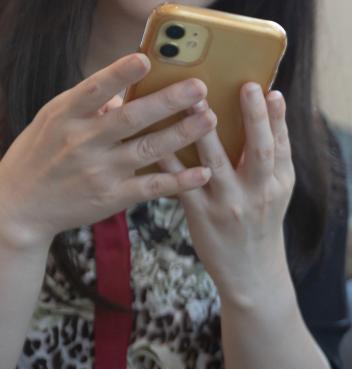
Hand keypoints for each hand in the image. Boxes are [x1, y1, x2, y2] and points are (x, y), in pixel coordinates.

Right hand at [0, 54, 213, 248]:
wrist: (22, 205)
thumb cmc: (42, 154)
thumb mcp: (54, 121)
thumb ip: (88, 105)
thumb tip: (124, 91)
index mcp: (66, 116)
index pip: (94, 89)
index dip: (119, 74)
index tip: (145, 59)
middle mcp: (83, 141)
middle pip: (131, 118)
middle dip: (168, 102)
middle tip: (199, 88)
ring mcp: (100, 171)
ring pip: (149, 149)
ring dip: (183, 134)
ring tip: (210, 119)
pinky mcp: (113, 197)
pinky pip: (153, 187)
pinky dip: (180, 180)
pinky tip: (204, 172)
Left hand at [160, 84, 294, 300]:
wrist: (251, 272)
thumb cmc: (260, 224)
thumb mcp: (276, 193)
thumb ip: (270, 159)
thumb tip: (264, 115)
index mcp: (279, 184)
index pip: (281, 146)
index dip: (277, 118)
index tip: (271, 91)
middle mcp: (258, 193)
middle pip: (259, 151)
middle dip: (254, 118)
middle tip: (246, 87)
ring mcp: (230, 204)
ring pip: (217, 162)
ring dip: (204, 131)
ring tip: (194, 101)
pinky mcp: (202, 214)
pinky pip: (183, 182)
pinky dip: (170, 159)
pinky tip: (156, 136)